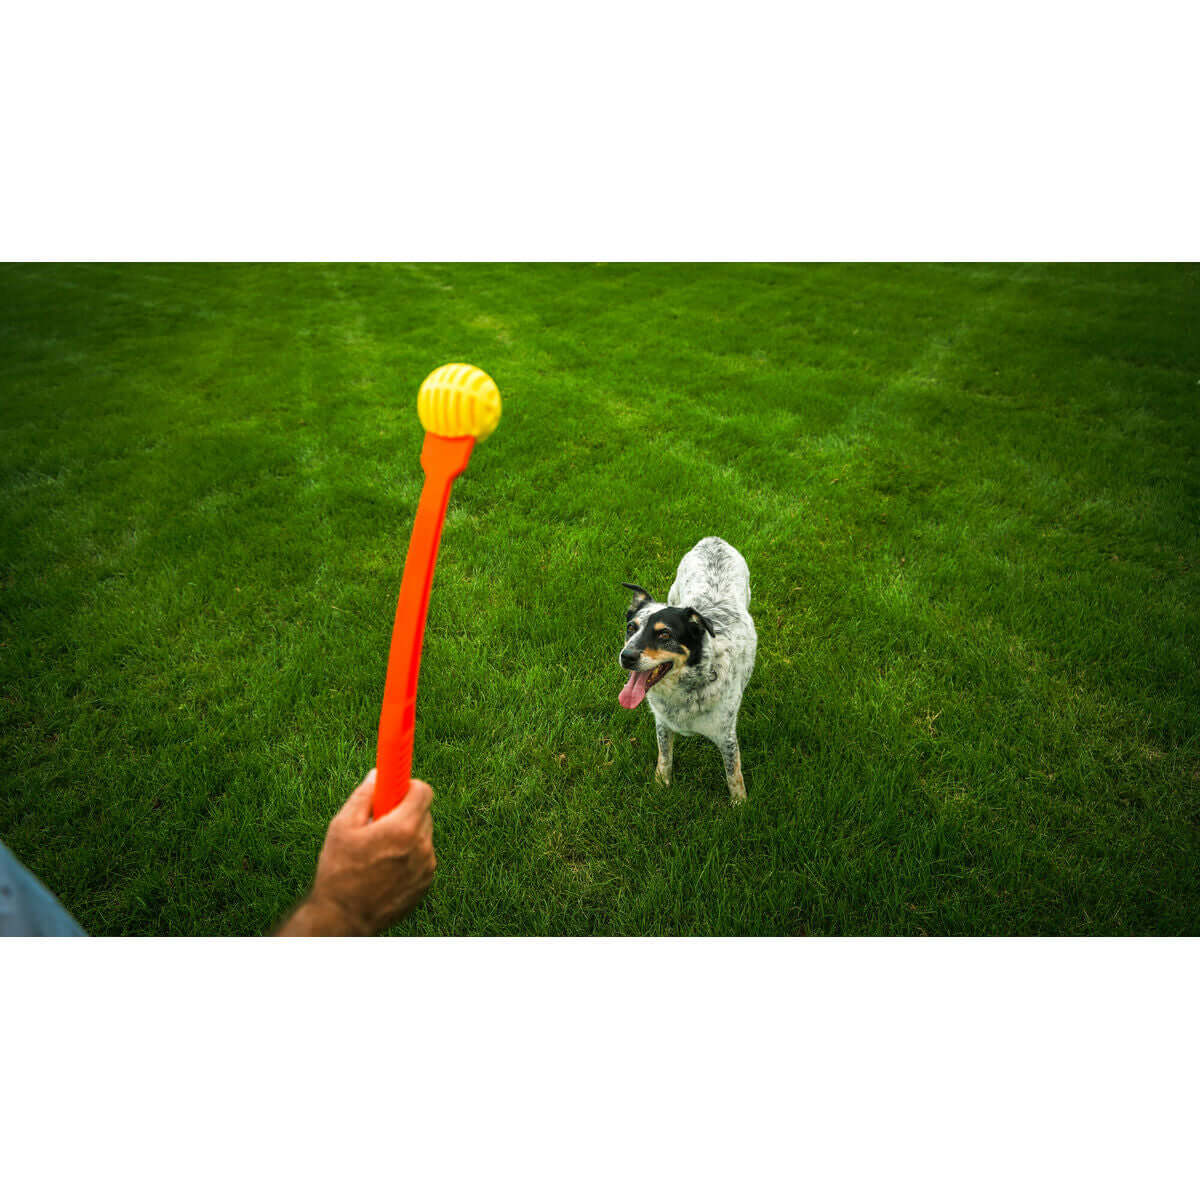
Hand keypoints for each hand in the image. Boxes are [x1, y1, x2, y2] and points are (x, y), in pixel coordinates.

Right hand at [276, 769, 435, 935]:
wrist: (343, 918)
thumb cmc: (338, 871)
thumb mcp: (342, 827)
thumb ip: (364, 796)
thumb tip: (376, 775)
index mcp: (403, 828)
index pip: (423, 790)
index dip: (408, 786)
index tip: (395, 791)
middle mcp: (422, 846)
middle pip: (424, 812)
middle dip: (404, 812)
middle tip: (379, 822)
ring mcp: (427, 867)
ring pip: (423, 836)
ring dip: (407, 835)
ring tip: (378, 851)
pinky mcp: (427, 883)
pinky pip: (423, 857)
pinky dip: (410, 856)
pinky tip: (385, 868)